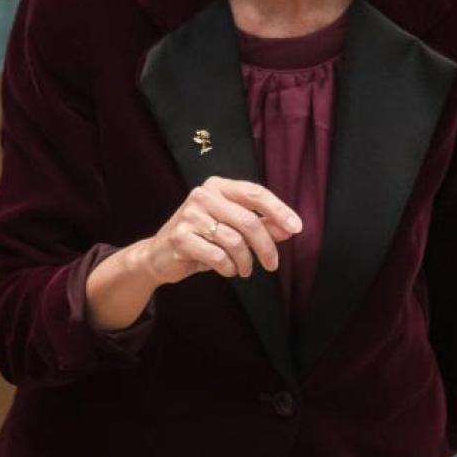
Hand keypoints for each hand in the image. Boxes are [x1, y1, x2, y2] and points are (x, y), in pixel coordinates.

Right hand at [137, 176, 302, 284]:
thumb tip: (289, 228)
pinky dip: (228, 268)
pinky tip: (227, 270)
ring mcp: (190, 215)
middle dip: (265, 246)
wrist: (159, 255)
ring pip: (234, 241)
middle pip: (248, 220)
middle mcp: (203, 195)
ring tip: (244, 269)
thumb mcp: (233, 229)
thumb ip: (261, 225)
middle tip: (272, 265)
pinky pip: (218, 256)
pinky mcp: (181, 237)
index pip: (255, 193)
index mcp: (218, 186)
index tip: (297, 228)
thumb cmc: (202, 239)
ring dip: (245, 261)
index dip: (279, 210)